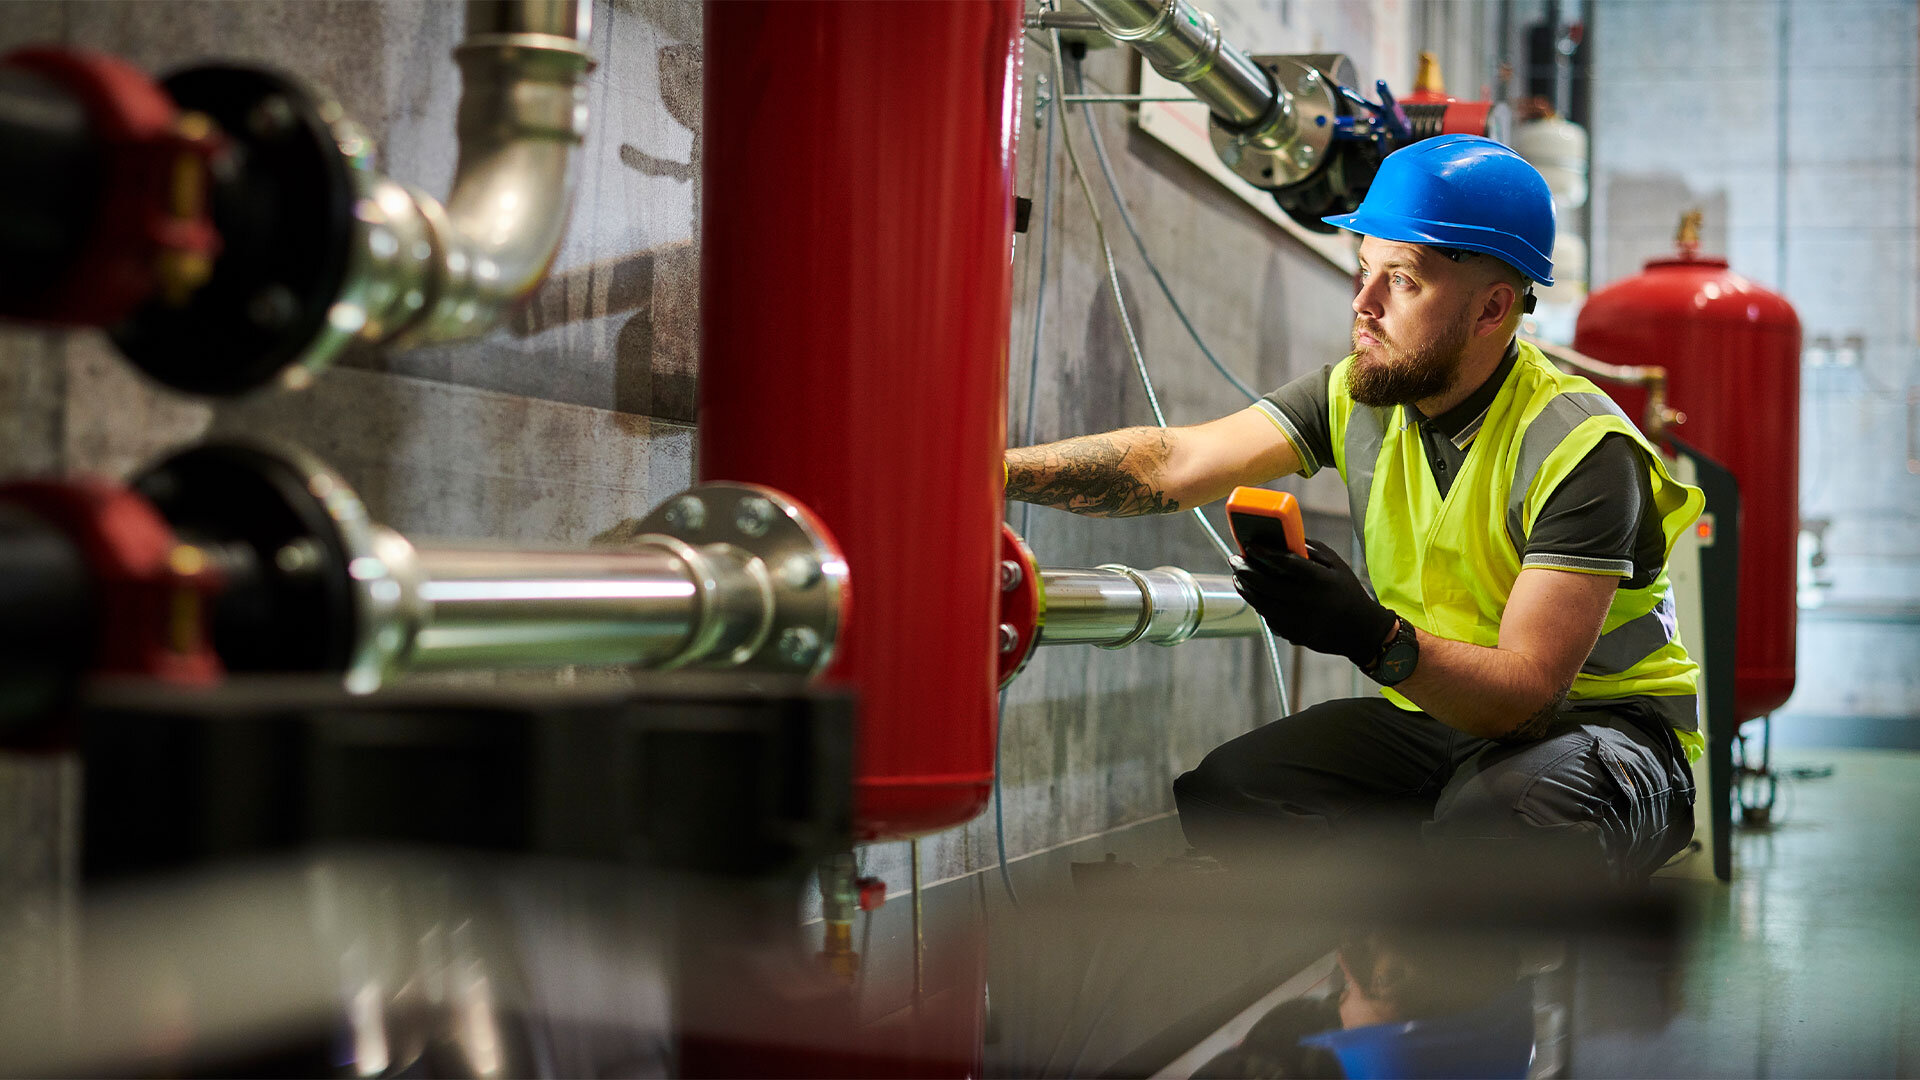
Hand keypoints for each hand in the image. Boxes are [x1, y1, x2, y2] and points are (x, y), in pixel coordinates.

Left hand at [1232, 539, 1397, 666]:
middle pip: (1266, 584)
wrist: (1361, 631)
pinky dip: (1257, 604)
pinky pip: (1267, 617)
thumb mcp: (1337, 565)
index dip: (1265, 553)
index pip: (1286, 563)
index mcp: (1320, 580)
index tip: (1250, 544)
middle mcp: (1307, 601)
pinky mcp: (1293, 634)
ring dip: (1245, 588)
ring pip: (1261, 603)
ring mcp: (1298, 621)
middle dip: (1245, 569)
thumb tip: (1285, 538)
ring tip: (1238, 576)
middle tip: (1234, 559)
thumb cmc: (1348, 591)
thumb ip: (1312, 550)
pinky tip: (1253, 593)